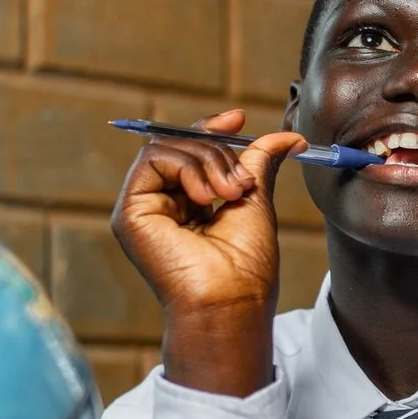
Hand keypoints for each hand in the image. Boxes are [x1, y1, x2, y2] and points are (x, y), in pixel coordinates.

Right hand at [112, 109, 304, 398]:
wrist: (232, 300)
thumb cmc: (245, 266)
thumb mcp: (255, 200)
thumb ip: (259, 163)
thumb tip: (287, 136)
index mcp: (187, 205)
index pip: (190, 151)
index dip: (211, 129)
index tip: (237, 119)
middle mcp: (161, 205)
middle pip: (179, 145)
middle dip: (217, 150)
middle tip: (242, 182)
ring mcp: (143, 208)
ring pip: (169, 148)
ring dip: (209, 161)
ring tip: (230, 193)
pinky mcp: (130, 212)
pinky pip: (154, 159)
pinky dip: (187, 168)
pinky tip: (205, 197)